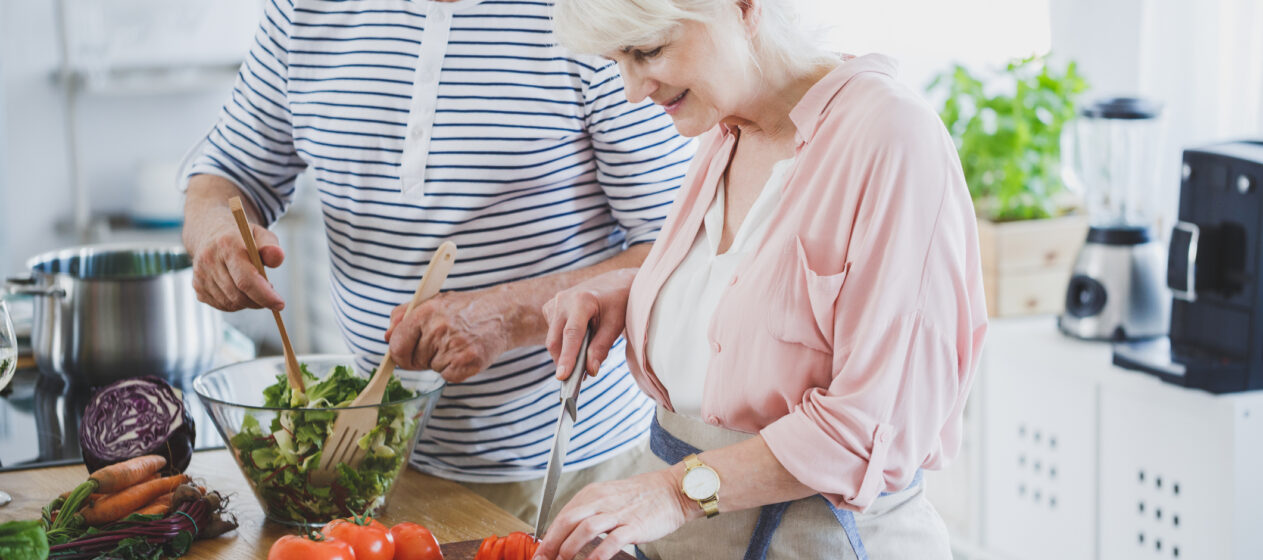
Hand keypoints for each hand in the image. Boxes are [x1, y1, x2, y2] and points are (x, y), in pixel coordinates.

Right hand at [185, 213, 285, 311]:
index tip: (280, 304)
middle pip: (238, 294)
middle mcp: (209, 260)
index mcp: (227, 245)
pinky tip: (241, 290)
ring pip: (230, 303)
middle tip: (271, 296)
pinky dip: (236, 303)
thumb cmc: (243, 237)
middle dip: (259, 301)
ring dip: (249, 302)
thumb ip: (271, 247)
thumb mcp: (261, 235)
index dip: (264, 295)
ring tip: (256, 288)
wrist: (211, 233)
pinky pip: (222, 305)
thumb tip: (278, 257)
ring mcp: (200, 275)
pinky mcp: (197, 287)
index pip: (246, 279)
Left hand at [384, 286, 516, 382]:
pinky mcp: (467, 362)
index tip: (404, 353)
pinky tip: (464, 354)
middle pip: (412, 361)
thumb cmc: (466, 309)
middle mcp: (438, 329)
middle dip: (422, 356)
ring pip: (430, 369)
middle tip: (440, 343)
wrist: (502, 314)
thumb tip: (387, 335)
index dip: (398, 353)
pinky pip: (447, 376)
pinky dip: (454, 370)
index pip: (396, 345)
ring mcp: (453, 347)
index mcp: (426, 312)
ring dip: (440, 361)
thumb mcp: (433, 301)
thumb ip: (404, 315)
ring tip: (456, 344)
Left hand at [533, 468, 695, 559]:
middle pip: (568, 521)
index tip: (540, 551)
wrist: (672, 490)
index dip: (548, 535)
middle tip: (543, 559)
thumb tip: (568, 533)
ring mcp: (618, 513)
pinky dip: (597, 555)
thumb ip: (589, 513)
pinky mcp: (633, 526)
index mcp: (593, 494)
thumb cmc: (641, 497)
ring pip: (585, 529)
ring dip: (569, 548)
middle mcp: (602, 501)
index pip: (563, 515)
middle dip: (551, 544)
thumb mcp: (609, 498)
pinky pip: (611, 541)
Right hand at [542, 269, 635, 380]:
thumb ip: (601, 347)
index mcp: (582, 300)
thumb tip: (590, 370)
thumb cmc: (618, 303)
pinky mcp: (550, 307)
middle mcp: (563, 299)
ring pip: (553, 339)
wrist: (614, 283)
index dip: (567, 357)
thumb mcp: (616, 325)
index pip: (571, 334)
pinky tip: (579, 337)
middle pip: (556, 340)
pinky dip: (563, 342)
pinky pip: (553, 332)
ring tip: (585, 352)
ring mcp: (554, 302)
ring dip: (565, 351)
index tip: (562, 377)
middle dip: (563, 361)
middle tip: (575, 379)